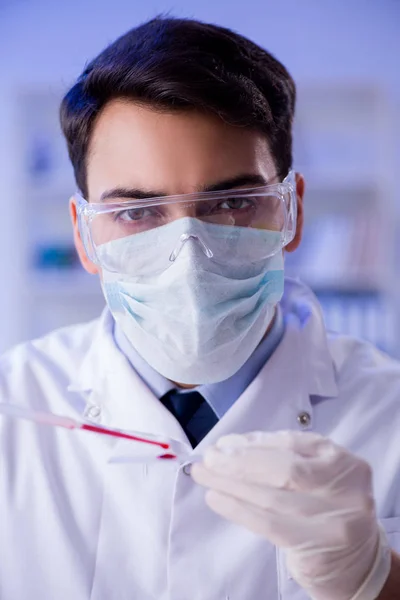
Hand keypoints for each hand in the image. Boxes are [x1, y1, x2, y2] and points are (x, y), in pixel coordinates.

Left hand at [191, 431, 391, 599]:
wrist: (355, 562)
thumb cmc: (327, 510)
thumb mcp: (317, 476)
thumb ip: (283, 457)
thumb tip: (231, 446)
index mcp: (343, 461)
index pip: (291, 444)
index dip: (253, 442)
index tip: (224, 444)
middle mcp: (344, 487)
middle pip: (283, 468)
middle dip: (239, 462)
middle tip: (209, 459)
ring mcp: (334, 518)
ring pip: (271, 496)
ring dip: (230, 484)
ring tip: (205, 476)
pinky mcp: (316, 546)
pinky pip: (267, 523)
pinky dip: (236, 508)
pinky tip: (215, 498)